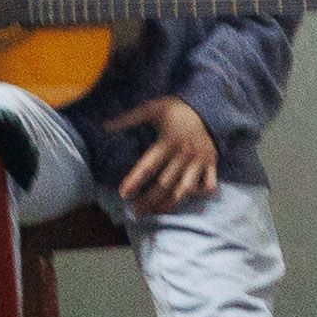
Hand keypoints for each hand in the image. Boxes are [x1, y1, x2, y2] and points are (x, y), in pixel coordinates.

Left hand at [110, 94, 219, 214]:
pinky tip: (188, 198)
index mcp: (167, 142)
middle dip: (148, 200)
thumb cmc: (175, 109)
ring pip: (184, 189)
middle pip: (164, 184)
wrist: (205, 105)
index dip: (134, 181)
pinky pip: (209, 184)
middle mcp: (183, 154)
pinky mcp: (211, 163)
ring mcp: (198, 161)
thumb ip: (128, 118)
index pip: (148, 166)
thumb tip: (105, 126)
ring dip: (169, 203)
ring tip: (155, 212)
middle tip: (134, 212)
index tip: (123, 194)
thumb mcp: (151, 108)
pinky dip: (200, 193)